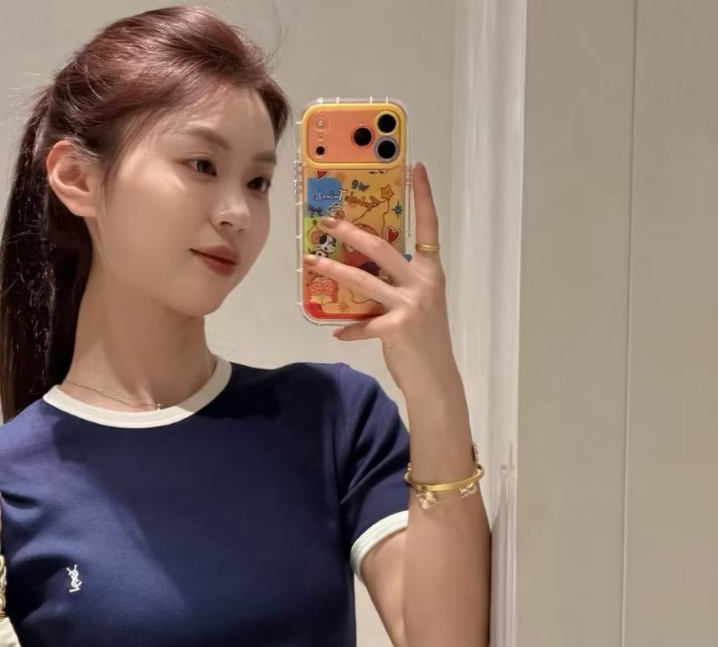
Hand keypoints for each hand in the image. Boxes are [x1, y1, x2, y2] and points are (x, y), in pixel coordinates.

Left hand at [302, 161, 458, 394]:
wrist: (435, 378)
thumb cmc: (425, 341)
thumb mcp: (419, 306)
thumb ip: (397, 286)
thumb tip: (364, 276)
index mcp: (431, 272)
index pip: (429, 227)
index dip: (423, 197)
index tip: (415, 168)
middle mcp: (423, 282)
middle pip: (381, 247)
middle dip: (351, 232)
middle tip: (327, 221)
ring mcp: (410, 304)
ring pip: (364, 279)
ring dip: (334, 270)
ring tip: (311, 262)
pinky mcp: (396, 328)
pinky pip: (362, 324)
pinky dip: (349, 329)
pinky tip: (338, 333)